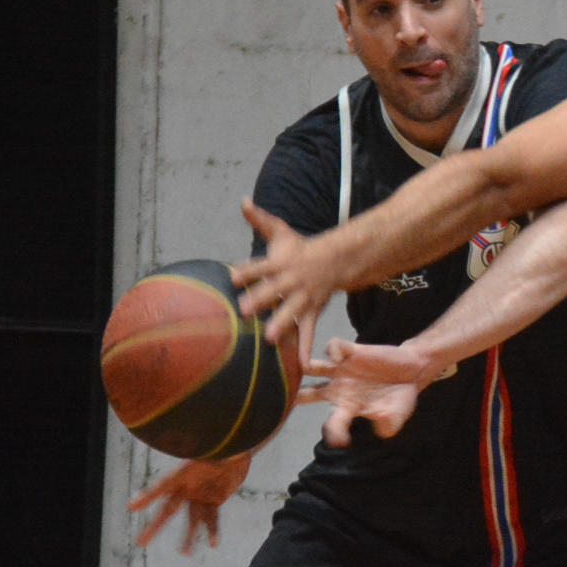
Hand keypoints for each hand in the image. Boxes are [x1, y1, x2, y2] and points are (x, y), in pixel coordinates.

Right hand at [128, 454, 250, 553]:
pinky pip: (212, 518)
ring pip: (192, 520)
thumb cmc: (210, 456)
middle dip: (156, 526)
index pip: (158, 491)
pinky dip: (212, 531)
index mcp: (177, 478)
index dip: (145, 498)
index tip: (130, 507)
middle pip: (168, 511)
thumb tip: (134, 503)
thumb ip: (164, 486)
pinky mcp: (216, 499)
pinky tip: (212, 545)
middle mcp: (186, 488)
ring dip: (189, 537)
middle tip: (140, 542)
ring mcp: (201, 495)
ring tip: (185, 554)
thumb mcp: (187, 470)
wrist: (236, 450)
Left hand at [231, 199, 328, 353]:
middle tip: (243, 310)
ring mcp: (302, 298)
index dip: (246, 271)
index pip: (259, 267)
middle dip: (259, 300)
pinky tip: (301, 365)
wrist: (335, 261)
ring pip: (290, 312)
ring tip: (269, 338)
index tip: (232, 276)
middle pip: (272, 291)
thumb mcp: (281, 232)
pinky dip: (304, 348)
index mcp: (278, 263)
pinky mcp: (311, 311)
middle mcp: (290, 281)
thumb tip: (243, 201)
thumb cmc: (300, 249)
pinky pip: (306, 331)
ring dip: (280, 324)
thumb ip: (260, 219)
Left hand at [298, 337, 456, 447]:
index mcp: (347, 408)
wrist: (413, 370)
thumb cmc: (401, 397)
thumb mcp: (398, 414)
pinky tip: (339, 356)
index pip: (332, 423)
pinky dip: (332, 350)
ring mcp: (343, 369)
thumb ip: (389, 423)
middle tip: (284, 398)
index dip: (334, 432)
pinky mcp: (352, 351)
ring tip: (304, 366)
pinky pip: (333, 347)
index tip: (342, 441)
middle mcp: (339, 389)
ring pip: (312, 367)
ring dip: (304, 366)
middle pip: (307, 394)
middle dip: (295, 397)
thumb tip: (381, 427)